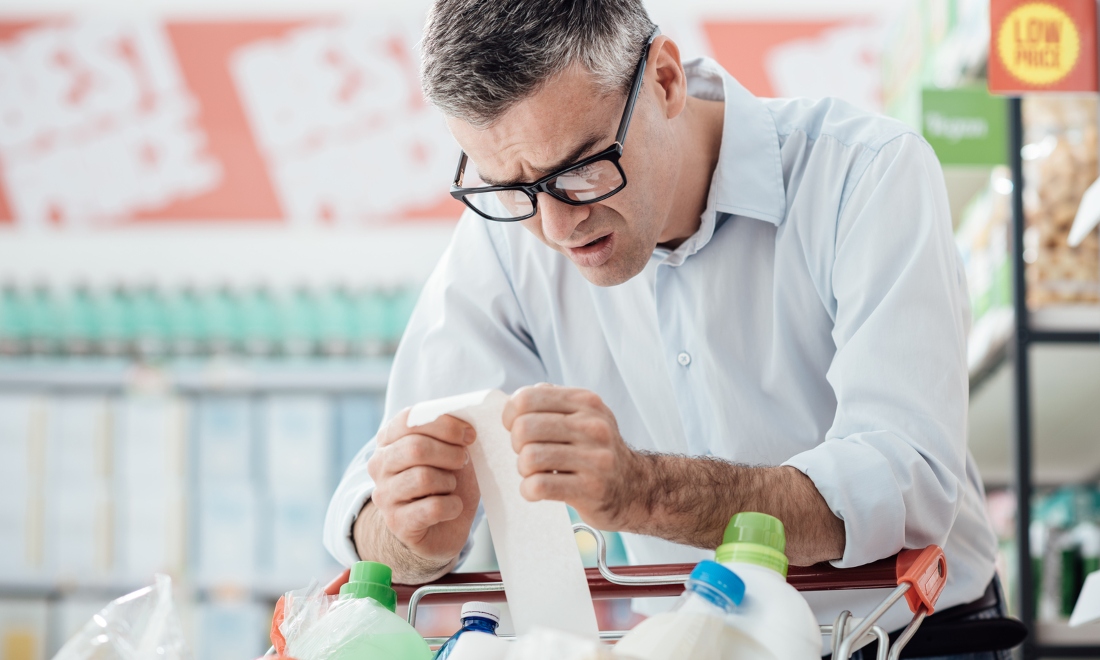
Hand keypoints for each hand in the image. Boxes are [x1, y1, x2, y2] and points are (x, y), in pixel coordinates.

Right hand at [366, 410, 479, 562]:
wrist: (442, 528)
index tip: (469, 435)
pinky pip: (432, 508)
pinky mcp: (396, 523)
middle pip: (415, 448)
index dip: (444, 424)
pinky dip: (452, 506)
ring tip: (451, 487)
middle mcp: (380, 464)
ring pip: (423, 478)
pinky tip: (452, 507)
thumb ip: (451, 433)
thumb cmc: (446, 482)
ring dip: (449, 482)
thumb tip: (465, 422)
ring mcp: (384, 495)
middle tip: (463, 461)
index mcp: (389, 439)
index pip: (409, 419)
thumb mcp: (451, 452)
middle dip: (450, 453)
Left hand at [502, 384, 647, 529]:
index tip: (515, 428)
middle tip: (529, 453)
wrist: (635, 488)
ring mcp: (595, 458)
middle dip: (517, 445)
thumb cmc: (596, 451)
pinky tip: (538, 490)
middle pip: (524, 428)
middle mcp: (593, 426)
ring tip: (537, 472)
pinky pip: (539, 486)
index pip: (527, 398)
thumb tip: (515, 402)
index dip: (510, 415)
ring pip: (529, 458)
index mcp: (586, 401)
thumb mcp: (584, 415)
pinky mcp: (591, 489)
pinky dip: (529, 490)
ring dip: (524, 470)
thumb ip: (552, 401)